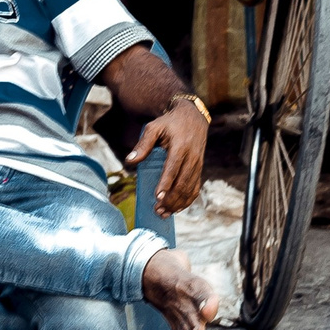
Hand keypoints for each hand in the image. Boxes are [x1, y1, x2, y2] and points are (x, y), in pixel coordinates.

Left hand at [127, 99, 206, 216]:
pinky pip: (196, 188)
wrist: (194, 117)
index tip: (157, 197)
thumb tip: (129, 161)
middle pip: (183, 183)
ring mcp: (198, 164)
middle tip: (158, 210)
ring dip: (178, 203)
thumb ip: (143, 144)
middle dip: (171, 199)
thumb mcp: (154, 127)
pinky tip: (178, 208)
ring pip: (190, 188)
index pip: (173, 168)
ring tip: (165, 213)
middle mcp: (192, 157)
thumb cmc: (170, 122)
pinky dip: (188, 200)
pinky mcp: (200, 168)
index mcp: (180, 146)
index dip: (166, 183)